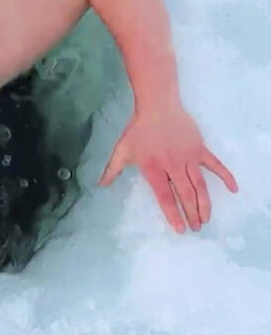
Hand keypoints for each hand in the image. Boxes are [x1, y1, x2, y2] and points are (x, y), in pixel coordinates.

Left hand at [100, 104, 237, 231]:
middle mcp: (172, 165)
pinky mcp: (200, 149)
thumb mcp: (121, 150)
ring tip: (206, 219)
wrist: (157, 106)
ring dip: (205, 204)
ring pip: (200, 185)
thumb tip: (101, 185)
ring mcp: (188, 157)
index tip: (181, 229)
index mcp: (153, 168)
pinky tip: (233, 189)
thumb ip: (112, 170)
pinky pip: (216, 165)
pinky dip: (226, 176)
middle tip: (197, 228)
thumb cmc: (138, 130)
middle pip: (185, 195)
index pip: (165, 197)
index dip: (174, 214)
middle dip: (192, 214)